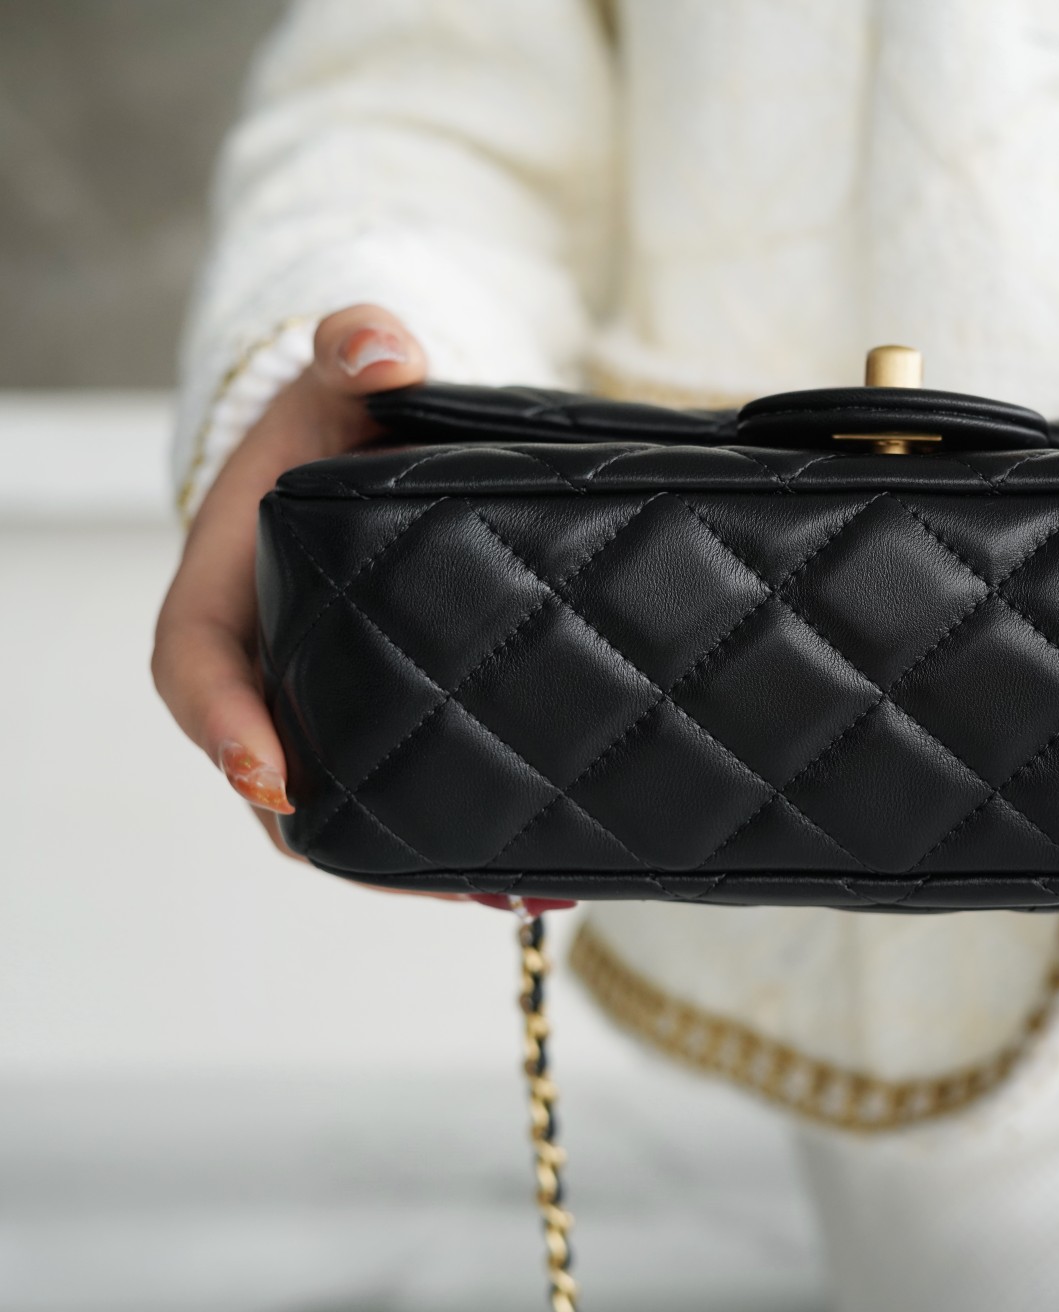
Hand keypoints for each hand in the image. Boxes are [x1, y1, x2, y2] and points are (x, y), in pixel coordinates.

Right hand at [152, 305, 575, 914]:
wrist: (378, 447)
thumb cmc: (340, 417)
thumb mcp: (341, 376)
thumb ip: (354, 350)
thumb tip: (378, 349)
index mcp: (226, 591)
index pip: (197, 666)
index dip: (224, 725)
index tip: (272, 777)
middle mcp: (270, 666)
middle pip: (279, 779)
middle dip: (350, 840)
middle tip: (443, 876)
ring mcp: (329, 703)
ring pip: (352, 807)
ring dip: (423, 863)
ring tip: (519, 893)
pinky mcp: (389, 717)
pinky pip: (407, 791)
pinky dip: (459, 837)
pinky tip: (536, 873)